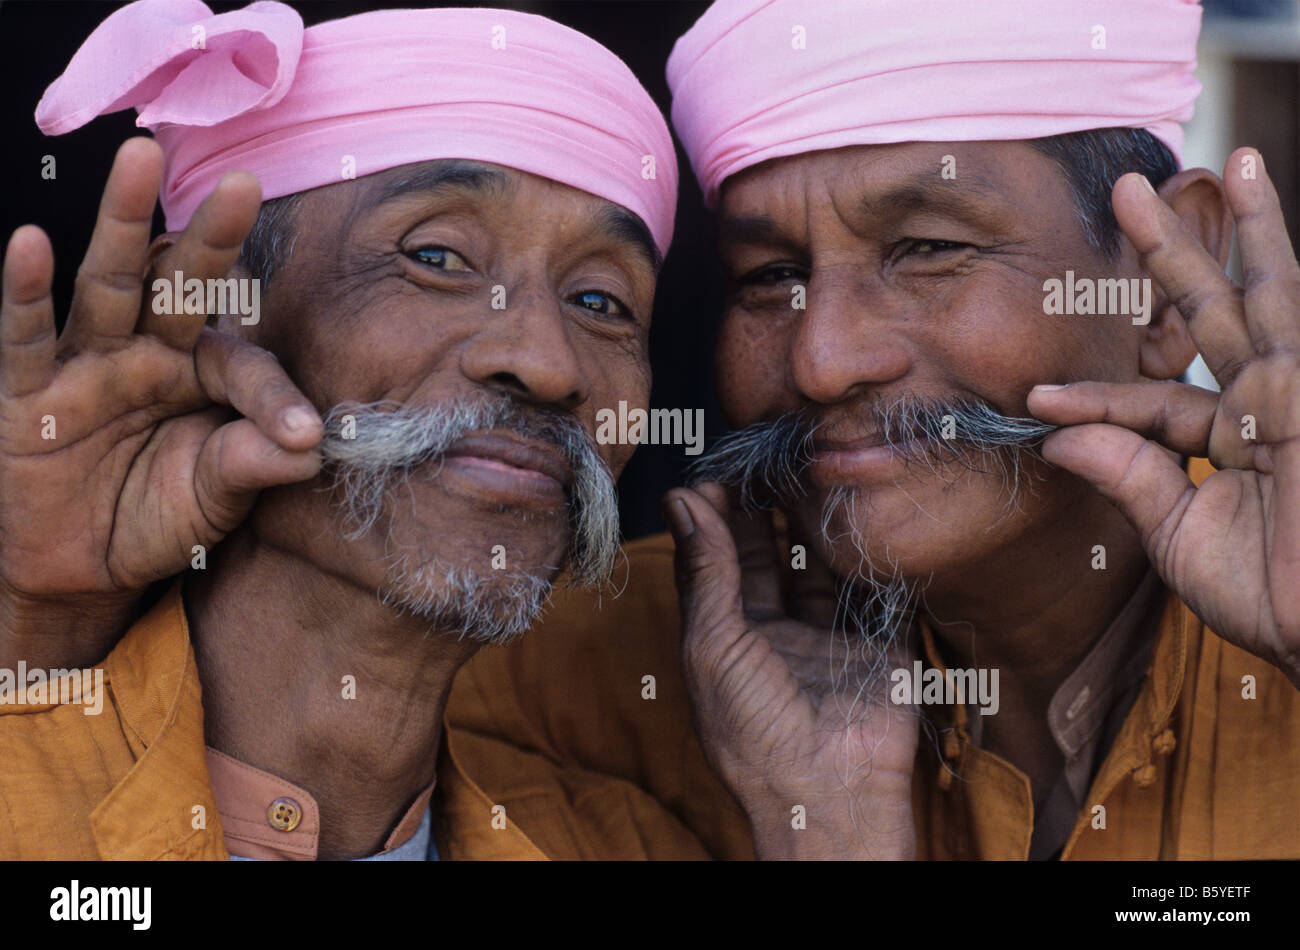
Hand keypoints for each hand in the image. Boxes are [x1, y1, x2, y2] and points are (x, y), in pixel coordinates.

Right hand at [0, 137, 321, 666]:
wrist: (85, 568)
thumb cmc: (159, 516)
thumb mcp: (215, 496)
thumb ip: (252, 465)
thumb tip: (311, 449)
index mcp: (205, 374)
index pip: (246, 366)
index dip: (276, 398)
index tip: (305, 434)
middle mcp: (150, 353)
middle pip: (182, 283)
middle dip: (211, 236)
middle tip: (243, 183)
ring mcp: (88, 363)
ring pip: (107, 282)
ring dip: (121, 222)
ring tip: (139, 157)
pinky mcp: (29, 390)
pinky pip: (27, 335)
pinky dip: (25, 292)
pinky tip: (28, 241)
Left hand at [664, 483, 918, 858]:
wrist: (828, 792)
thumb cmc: (753, 728)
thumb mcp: (713, 642)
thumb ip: (706, 569)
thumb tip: (681, 500)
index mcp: (727, 641)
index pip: (717, 566)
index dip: (715, 521)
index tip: (717, 473)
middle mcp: (776, 637)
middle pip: (769, 561)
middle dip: (764, 513)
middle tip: (765, 461)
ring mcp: (827, 639)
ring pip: (820, 568)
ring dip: (814, 525)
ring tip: (807, 471)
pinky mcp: (876, 644)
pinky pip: (871, 590)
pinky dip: (865, 553)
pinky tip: (857, 508)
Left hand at [1028, 147, 1299, 688]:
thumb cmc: (1273, 599)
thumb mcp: (1179, 534)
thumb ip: (1129, 476)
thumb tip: (1056, 438)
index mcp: (1234, 442)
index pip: (1155, 401)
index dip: (1097, 398)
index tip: (1038, 400)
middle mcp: (1270, 403)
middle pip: (1213, 312)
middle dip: (1173, 252)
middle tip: (1130, 189)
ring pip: (1267, 290)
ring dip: (1245, 225)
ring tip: (1225, 159)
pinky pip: (1282, 315)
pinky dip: (1273, 259)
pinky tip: (1258, 194)